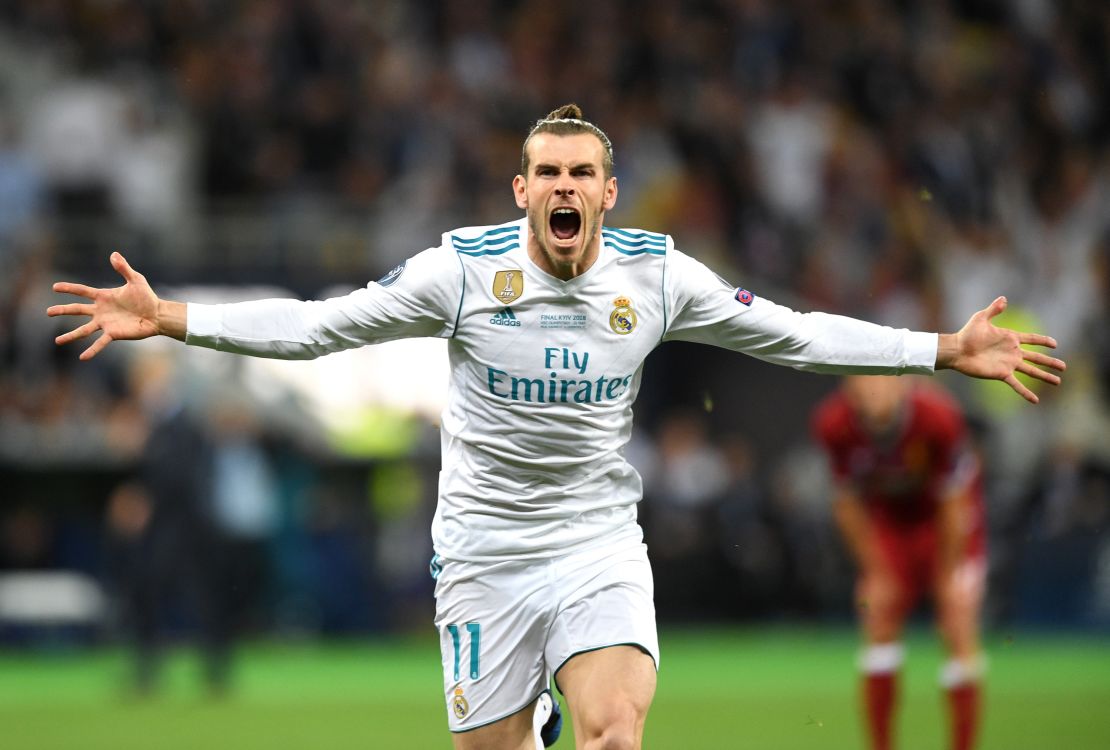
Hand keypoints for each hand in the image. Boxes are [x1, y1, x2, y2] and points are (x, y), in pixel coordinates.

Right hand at [47, 252, 178, 359]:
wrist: (157, 314)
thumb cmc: (147, 297)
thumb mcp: (136, 280)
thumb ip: (123, 268)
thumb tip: (113, 254)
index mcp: (103, 297)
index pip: (82, 291)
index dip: (69, 288)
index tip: (54, 287)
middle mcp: (101, 311)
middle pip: (77, 310)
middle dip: (62, 310)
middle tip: (48, 312)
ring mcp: (105, 323)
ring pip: (84, 330)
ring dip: (70, 335)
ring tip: (57, 341)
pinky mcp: (113, 333)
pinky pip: (100, 343)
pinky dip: (92, 350)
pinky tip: (82, 357)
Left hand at [937, 296, 1065, 403]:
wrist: (957, 350)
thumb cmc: (967, 333)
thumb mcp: (981, 318)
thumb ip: (993, 309)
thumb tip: (1004, 299)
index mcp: (1010, 338)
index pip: (1032, 339)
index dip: (1043, 341)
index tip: (1055, 344)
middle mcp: (1012, 352)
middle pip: (1037, 357)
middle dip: (1050, 362)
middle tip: (1064, 367)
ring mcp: (1008, 364)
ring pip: (1032, 371)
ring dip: (1045, 376)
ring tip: (1058, 381)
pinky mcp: (1002, 374)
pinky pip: (1017, 384)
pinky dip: (1025, 392)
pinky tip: (1035, 400)